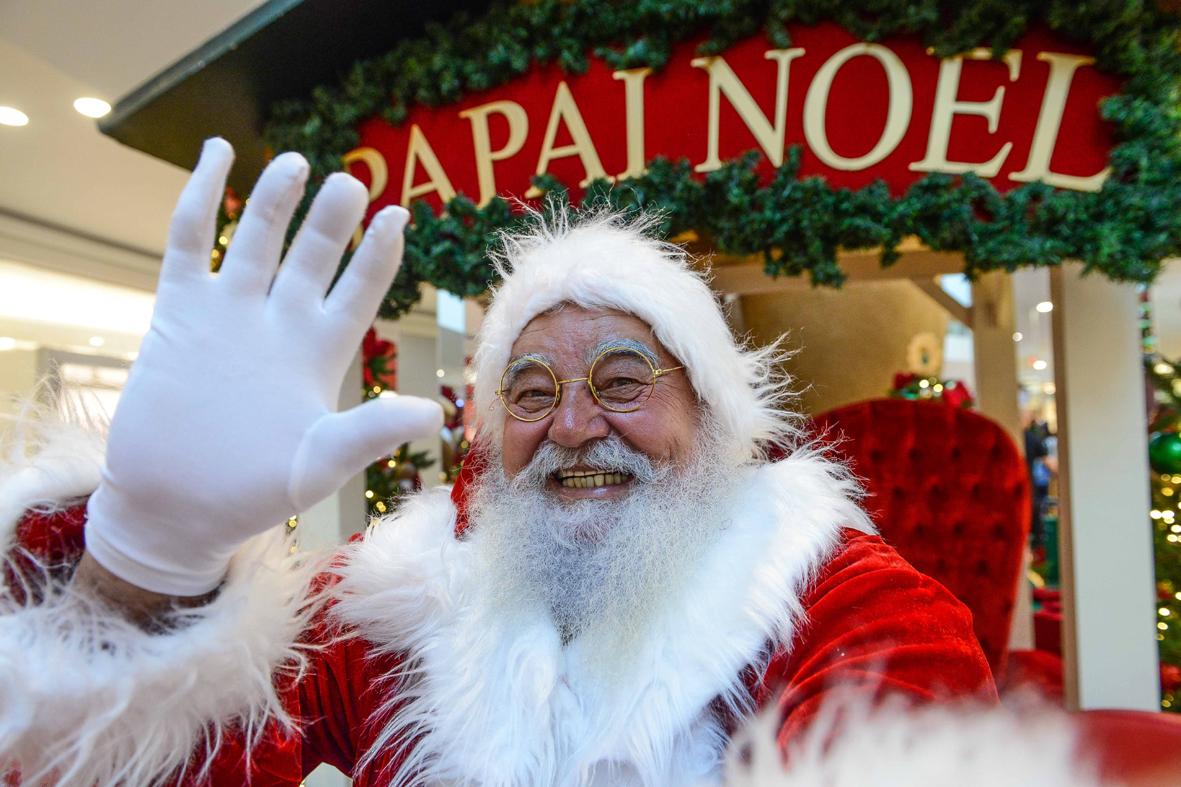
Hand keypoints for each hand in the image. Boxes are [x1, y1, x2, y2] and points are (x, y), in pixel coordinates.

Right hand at [85, 139, 442, 595]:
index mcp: (320, 353)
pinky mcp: (179, 311)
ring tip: (295, 161)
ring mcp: (229, 312)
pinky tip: (216, 152)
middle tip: (351, 180)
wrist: (172, 507)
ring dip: (274, 199)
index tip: (398, 215)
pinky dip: (201, 197)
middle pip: (313, 256)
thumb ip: (371, 432)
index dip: (378, 255)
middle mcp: (280, 324)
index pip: (359, 292)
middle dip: (331, 218)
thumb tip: (432, 415)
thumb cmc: (252, 493)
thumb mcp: (321, 463)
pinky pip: (190, 241)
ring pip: (256, 238)